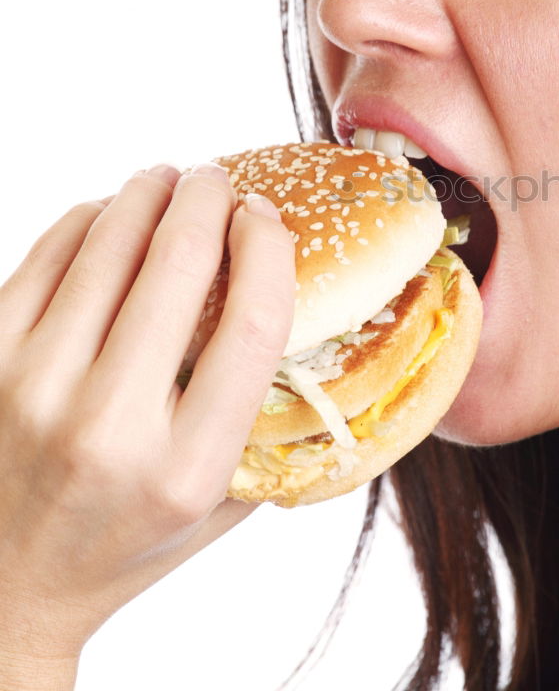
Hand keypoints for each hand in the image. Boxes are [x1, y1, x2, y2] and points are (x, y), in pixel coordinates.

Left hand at [0, 163, 294, 672]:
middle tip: (218, 179)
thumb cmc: (127, 541)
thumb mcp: (222, 507)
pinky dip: (85, 220)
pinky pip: (45, 259)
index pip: (254, 324)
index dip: (269, 250)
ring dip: (146, 194)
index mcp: (188, 467)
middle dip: (208, 200)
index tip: (267, 218)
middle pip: (179, 266)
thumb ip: (275, 429)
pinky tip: (108, 212)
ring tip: (168, 179)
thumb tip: (316, 328)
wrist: (4, 589)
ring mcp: (34, 391)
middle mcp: (109, 426)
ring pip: (107, 247)